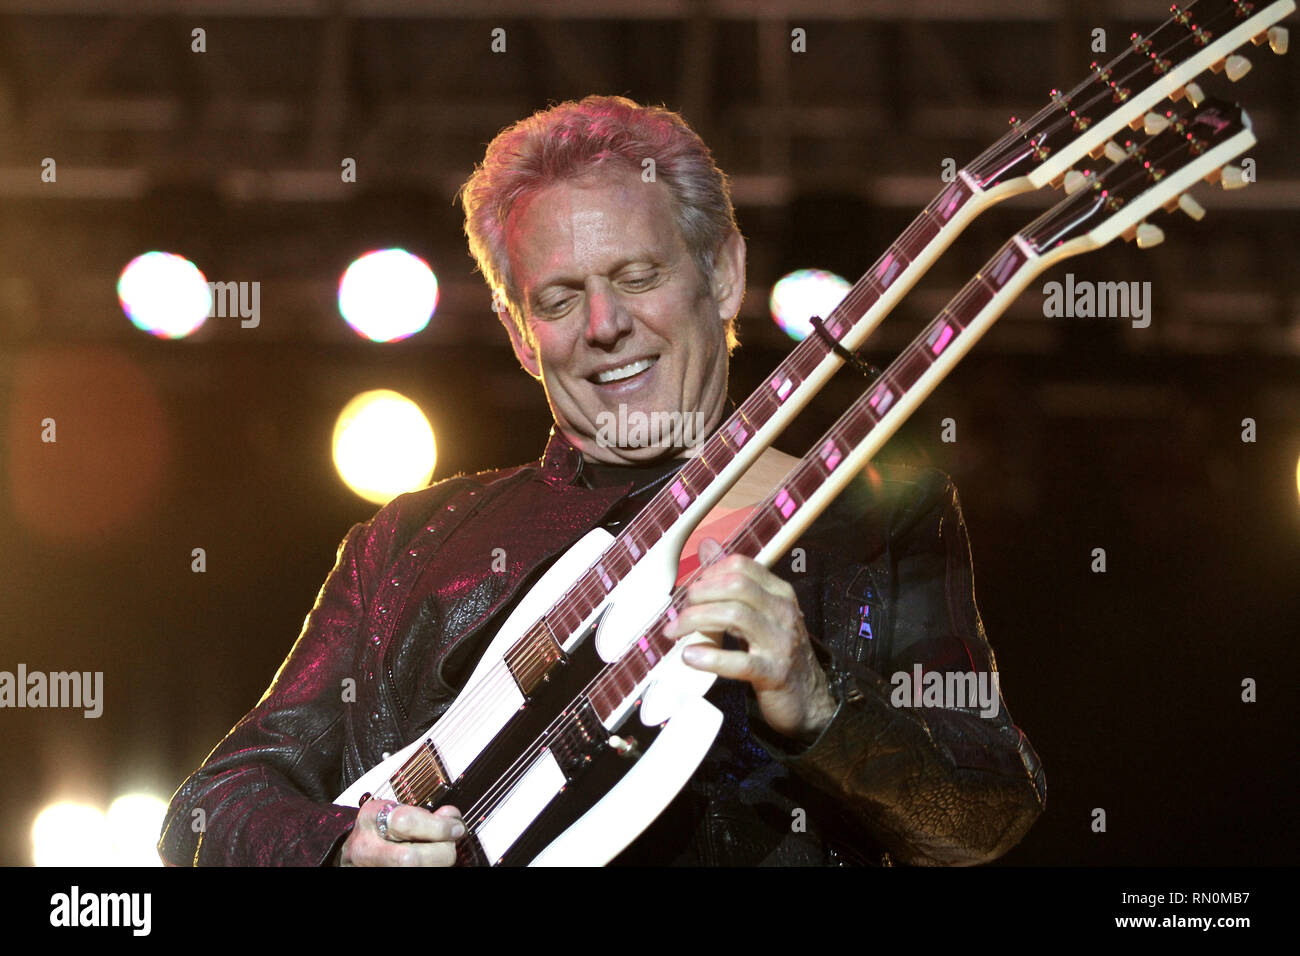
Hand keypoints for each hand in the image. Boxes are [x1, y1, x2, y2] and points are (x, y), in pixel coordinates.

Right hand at [337, 798, 464, 866]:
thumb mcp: (395, 811)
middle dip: (440, 852)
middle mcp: (366, 847)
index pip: (406, 822)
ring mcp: (369, 868)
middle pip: (409, 858)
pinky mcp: (379, 877)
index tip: (455, 828)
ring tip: (439, 853)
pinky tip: (430, 862)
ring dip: (436, 863)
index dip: (437, 827)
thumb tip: (451, 818)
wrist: (354, 852)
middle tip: (450, 845)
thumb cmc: (378, 830)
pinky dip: (428, 868)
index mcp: (372, 817)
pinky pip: (414, 874)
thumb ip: (424, 814)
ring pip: (412, 870)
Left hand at [663, 538, 836, 741]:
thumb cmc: (777, 651)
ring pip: (734, 616)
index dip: (710, 573)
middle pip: (736, 586)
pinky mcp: (773, 673)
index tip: (692, 590)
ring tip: (675, 632)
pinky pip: (739, 661)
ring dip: (696, 620)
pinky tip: (689, 657)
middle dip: (699, 594)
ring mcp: (781, 642)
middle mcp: (783, 612)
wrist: (808, 698)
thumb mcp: (760, 612)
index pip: (742, 566)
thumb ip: (734, 580)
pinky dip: (710, 657)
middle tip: (679, 612)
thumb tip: (707, 546)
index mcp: (780, 593)